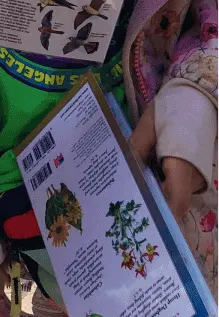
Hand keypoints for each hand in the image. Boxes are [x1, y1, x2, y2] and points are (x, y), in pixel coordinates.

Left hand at [130, 101, 203, 219]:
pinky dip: (158, 184)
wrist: (196, 98)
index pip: (176, 202)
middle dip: (149, 206)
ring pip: (172, 194)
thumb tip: (122, 170)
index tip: (139, 218)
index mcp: (183, 167)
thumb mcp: (147, 127)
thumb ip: (136, 149)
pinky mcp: (190, 173)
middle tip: (121, 206)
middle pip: (171, 202)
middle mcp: (192, 178)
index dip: (161, 215)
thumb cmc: (172, 111)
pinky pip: (174, 185)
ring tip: (125, 191)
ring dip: (152, 193)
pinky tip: (139, 177)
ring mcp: (194, 177)